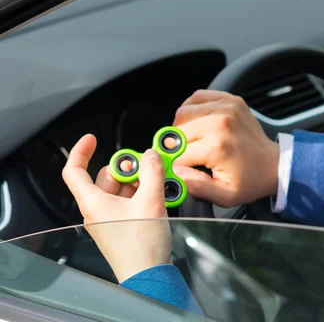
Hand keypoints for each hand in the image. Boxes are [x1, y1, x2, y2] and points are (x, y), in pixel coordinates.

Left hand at [62, 134, 171, 282]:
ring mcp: (110, 218)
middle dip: (128, 168)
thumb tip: (151, 155)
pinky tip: (158, 194)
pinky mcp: (122, 225)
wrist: (149, 274)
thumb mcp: (151, 201)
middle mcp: (98, 210)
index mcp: (94, 202)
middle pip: (106, 176)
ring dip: (139, 181)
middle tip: (147, 165)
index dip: (81, 151)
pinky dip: (142, 193)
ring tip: (158, 181)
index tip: (93, 139)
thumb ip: (152, 172)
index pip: (74, 171)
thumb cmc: (141, 246)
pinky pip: (129, 201)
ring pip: (120, 188)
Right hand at [172, 90, 278, 206]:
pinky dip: (192, 108)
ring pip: (183, 112)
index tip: (182, 168)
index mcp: (217, 147)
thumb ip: (197, 187)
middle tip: (190, 154)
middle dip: (178, 145)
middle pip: (177, 130)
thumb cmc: (251, 180)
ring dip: (183, 126)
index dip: (176, 163)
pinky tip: (198, 122)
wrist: (273, 164)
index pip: (178, 153)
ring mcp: (226, 108)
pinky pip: (197, 97)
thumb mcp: (225, 195)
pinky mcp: (229, 100)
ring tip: (194, 139)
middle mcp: (220, 123)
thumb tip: (175, 173)